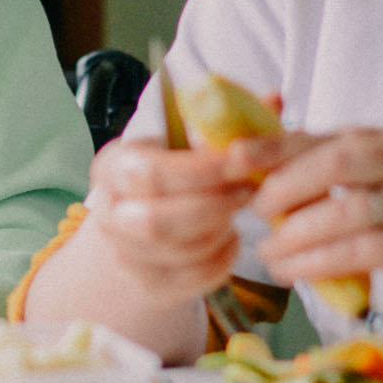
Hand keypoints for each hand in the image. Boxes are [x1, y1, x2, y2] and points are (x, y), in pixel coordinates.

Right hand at [86, 130, 281, 303]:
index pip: (150, 173)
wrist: (151, 213)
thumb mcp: (195, 137)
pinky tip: (230, 238)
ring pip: (178, 252)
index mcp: (114, 165)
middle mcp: (109, 211)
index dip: (200, 172)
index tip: (240, 164)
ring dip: (218, 231)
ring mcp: (125, 252)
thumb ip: (232, 120)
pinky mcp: (148, 283)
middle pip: (156, 220)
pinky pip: (192, 279)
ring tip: (235, 212)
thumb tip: (274, 99)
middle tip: (246, 192)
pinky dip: (222, 261)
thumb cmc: (178, 168)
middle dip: (212, 207)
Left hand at [252, 125, 382, 319]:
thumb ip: (364, 179)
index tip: (232, 157)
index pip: (333, 135)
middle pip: (336, 158)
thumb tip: (285, 181)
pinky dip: (318, 260)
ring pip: (344, 209)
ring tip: (267, 253)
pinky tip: (294, 272)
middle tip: (251, 207)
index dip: (278, 145)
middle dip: (283, 180)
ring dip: (296, 233)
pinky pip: (360, 250)